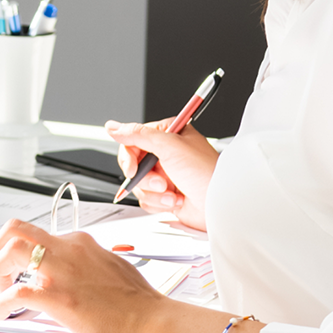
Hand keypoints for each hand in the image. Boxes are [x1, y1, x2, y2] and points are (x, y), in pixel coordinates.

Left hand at [0, 219, 168, 332]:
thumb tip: (80, 274)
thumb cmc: (140, 305)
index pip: (41, 236)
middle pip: (17, 229)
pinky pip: (16, 293)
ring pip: (12, 249)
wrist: (154, 324)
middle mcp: (69, 251)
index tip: (18, 267)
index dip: (23, 253)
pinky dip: (3, 302)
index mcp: (83, 244)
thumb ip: (92, 266)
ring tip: (0, 287)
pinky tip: (4, 312)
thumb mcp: (114, 270)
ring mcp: (62, 272)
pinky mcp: (58, 297)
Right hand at [104, 118, 219, 230]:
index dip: (130, 157)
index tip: (134, 168)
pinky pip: (145, 200)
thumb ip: (138, 134)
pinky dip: (159, 203)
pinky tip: (175, 201)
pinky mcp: (165, 195)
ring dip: (155, 193)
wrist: (219, 205)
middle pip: (132, 165)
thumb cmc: (206, 172)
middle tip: (160, 183)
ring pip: (138, 185)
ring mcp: (165, 176)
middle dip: (146, 179)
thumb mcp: (170, 146)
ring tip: (173, 193)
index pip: (133, 141)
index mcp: (168, 135)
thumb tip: (112, 127)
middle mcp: (165, 154)